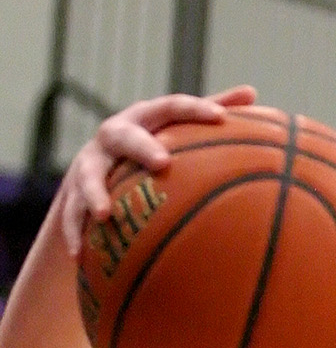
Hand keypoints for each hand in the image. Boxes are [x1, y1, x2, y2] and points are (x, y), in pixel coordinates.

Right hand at [60, 85, 256, 255]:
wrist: (101, 163)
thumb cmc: (154, 143)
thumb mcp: (179, 127)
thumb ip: (213, 109)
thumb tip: (253, 91)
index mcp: (145, 118)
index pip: (171, 107)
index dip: (195, 109)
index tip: (220, 118)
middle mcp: (114, 135)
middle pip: (125, 136)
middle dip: (142, 147)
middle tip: (162, 163)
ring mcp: (91, 162)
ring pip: (88, 175)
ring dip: (94, 193)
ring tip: (104, 215)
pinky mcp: (74, 191)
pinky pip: (70, 213)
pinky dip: (73, 232)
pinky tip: (77, 255)